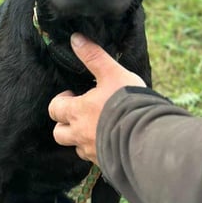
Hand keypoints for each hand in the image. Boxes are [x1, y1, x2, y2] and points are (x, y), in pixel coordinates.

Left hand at [48, 33, 145, 163]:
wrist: (147, 137)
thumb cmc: (127, 103)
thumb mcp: (112, 73)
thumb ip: (94, 56)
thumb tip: (75, 38)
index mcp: (77, 112)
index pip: (55, 109)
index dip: (61, 101)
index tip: (73, 95)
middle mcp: (80, 135)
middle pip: (59, 134)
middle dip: (65, 124)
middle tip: (81, 114)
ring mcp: (93, 152)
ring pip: (77, 148)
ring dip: (82, 139)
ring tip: (97, 127)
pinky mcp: (106, 164)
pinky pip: (96, 159)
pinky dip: (100, 151)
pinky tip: (113, 142)